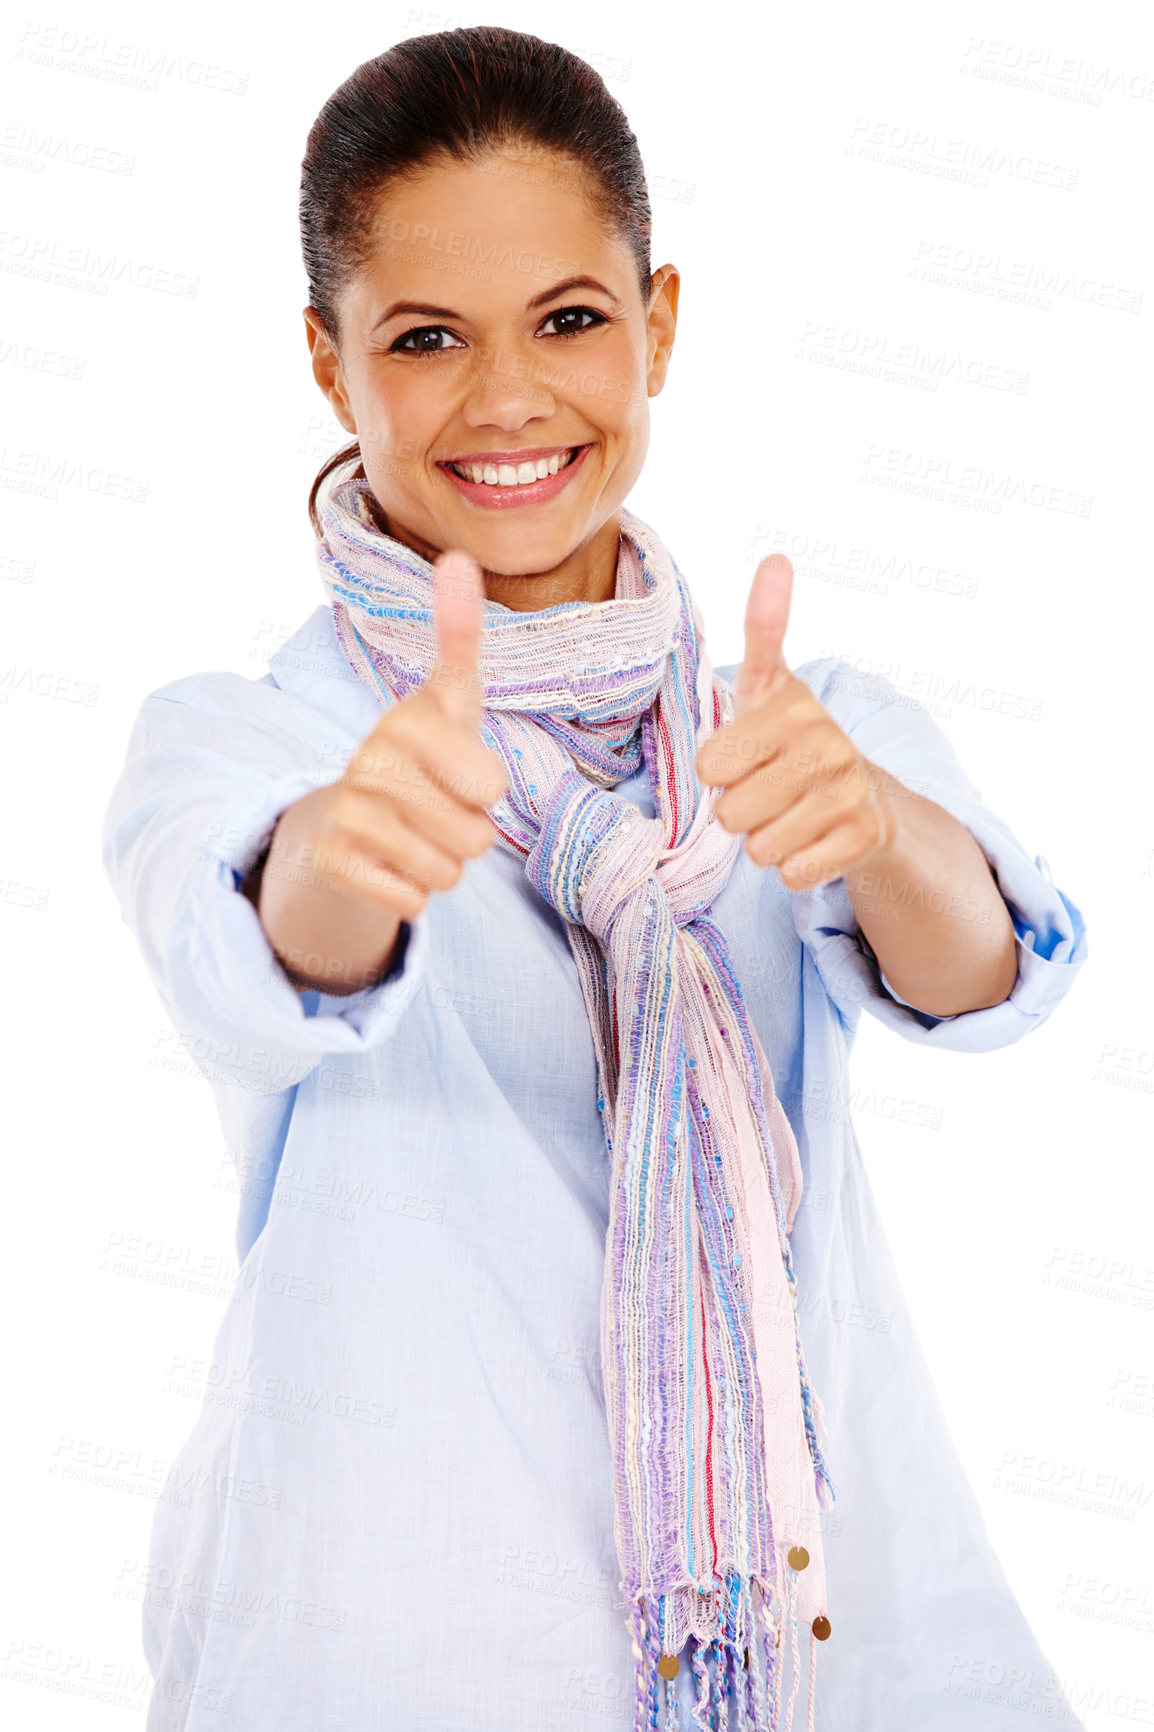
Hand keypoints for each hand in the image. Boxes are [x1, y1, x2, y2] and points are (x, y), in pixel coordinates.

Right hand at [313, 547, 509, 919]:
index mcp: (406, 721)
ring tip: (416, 834)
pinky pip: (414, 901)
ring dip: (443, 865)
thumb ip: (459, 635)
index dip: (485, 790)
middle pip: (475, 836)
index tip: (463, 774)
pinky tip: (389, 863)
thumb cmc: (417, 756)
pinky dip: (412, 894)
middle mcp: (369, 762)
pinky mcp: (334, 863)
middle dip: (469, 834)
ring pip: (448, 872)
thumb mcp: (446, 698)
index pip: (487, 784)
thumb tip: (458, 557)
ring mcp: (347, 813)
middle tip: (438, 810)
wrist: (338, 819)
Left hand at [694, 554, 897, 890]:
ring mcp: (850, 793)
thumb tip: (778, 557)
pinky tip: (811, 841)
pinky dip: (792, 867)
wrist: (868, 798)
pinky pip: (792, 873)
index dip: (717, 772)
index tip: (743, 757)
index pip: (711, 764)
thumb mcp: (771, 685)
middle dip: (739, 811)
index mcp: (793, 707)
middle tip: (767, 792)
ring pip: (760, 847)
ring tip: (789, 815)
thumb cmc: (794, 740)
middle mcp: (829, 746)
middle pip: (731, 811)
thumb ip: (765, 626)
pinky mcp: (865, 837)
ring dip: (765, 841)